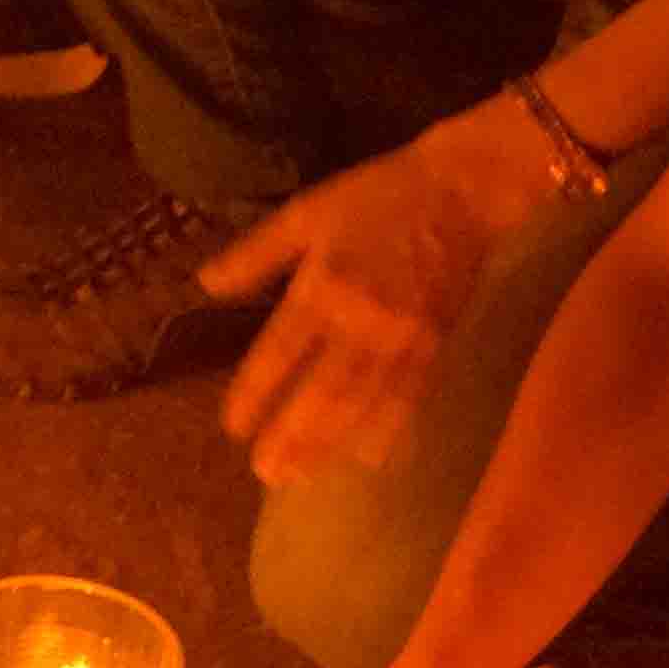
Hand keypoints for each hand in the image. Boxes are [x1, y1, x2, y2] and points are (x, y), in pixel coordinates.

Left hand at [199, 106, 557, 483]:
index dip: (255, 393)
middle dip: (292, 436)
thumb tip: (205, 286)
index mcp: (323, 285)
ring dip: (331, 444)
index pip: (280, 353)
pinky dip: (389, 431)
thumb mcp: (306, 213)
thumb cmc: (378, 196)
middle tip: (266, 474)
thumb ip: (256, 255)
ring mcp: (402, 339)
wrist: (463, 190)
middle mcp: (360, 321)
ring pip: (363, 404)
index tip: (232, 427)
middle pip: (321, 392)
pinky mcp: (435, 345)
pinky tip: (371, 459)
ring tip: (302, 477)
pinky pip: (408, 398)